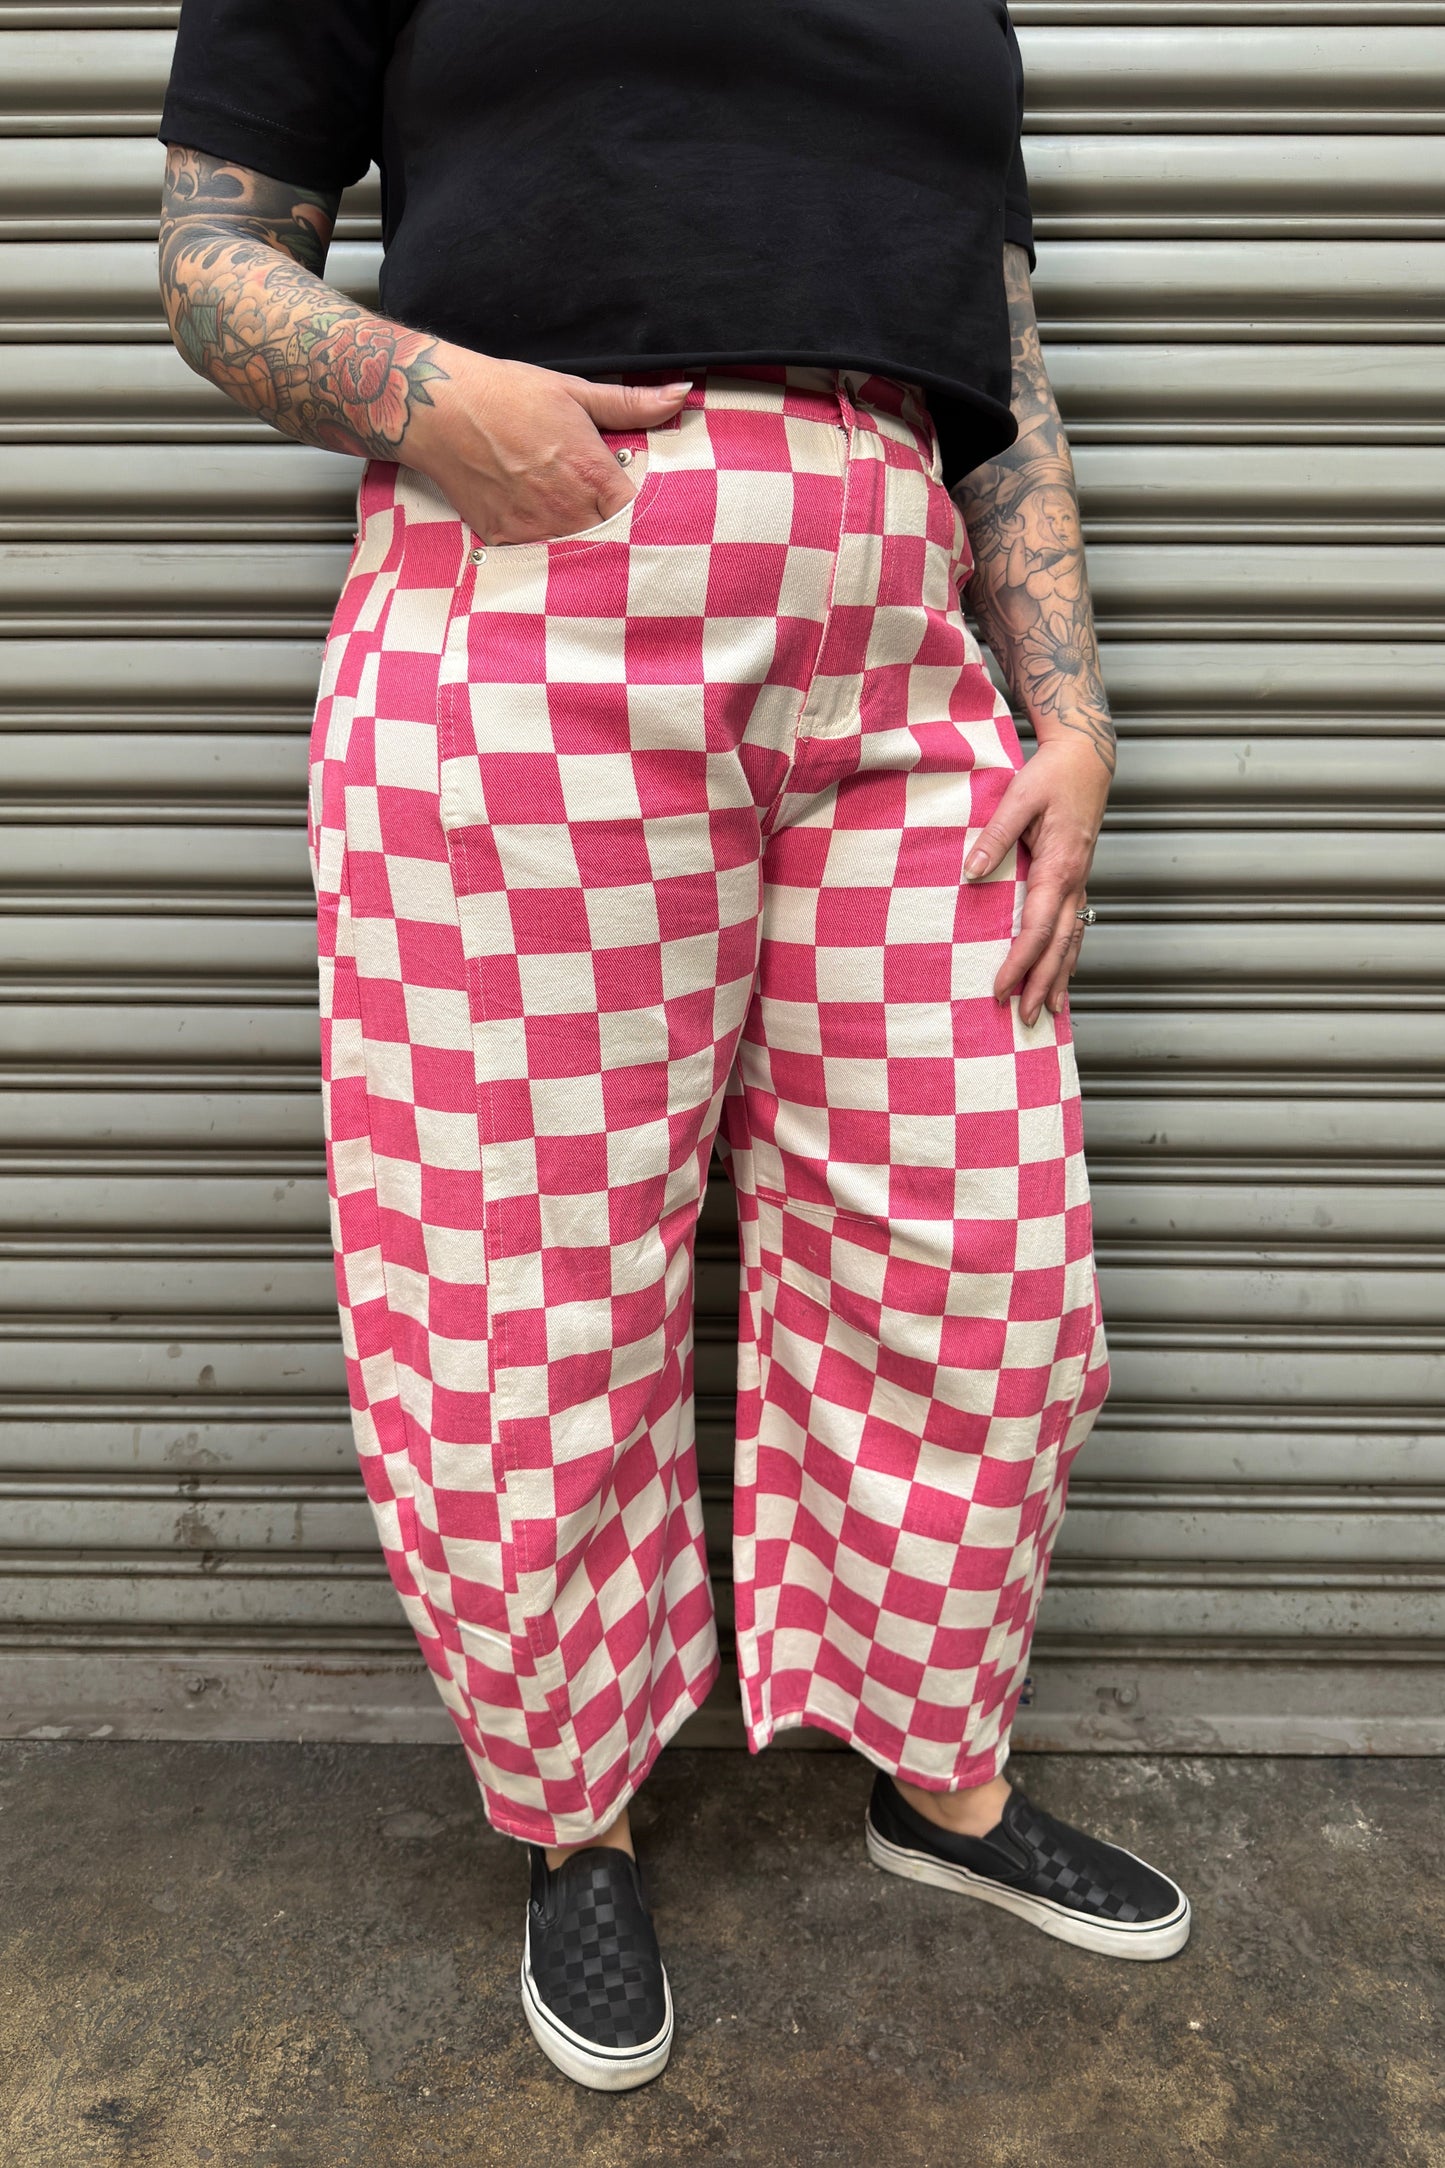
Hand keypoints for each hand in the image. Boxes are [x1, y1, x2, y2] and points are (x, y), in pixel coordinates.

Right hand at [406, 350, 690, 543]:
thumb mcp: (576, 392)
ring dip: (588, 552)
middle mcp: (567, 510)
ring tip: (589, 537)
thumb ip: (633, 404)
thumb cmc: (508, 395)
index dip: (651, 523)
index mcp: (594, 476)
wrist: (440, 409)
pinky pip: (538, 560)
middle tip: (631, 539)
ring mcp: (534, 530)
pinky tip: (551, 537)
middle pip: (613, 546)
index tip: (655, 520)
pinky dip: (548, 553)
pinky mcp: (504, 540)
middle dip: (623, 542)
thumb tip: (682, 394)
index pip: (641, 520)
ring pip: (578, 559)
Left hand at [963, 734, 1111, 1025]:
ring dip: (1061, 977)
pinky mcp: (1077, 877)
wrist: (1087, 758)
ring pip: (1073, 940)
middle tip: (1029, 1018)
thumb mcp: (1018, 799)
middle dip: (1044, 984)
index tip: (1001, 989)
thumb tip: (972, 872)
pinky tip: (1062, 971)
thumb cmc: (1051, 775)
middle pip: (1060, 946)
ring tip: (1052, 1011)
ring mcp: (1079, 881)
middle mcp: (1074, 881)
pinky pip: (1075, 925)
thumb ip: (994, 836)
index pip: (1038, 929)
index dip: (1020, 963)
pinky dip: (1069, 954)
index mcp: (1059, 868)